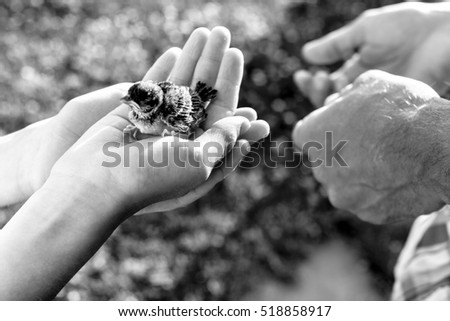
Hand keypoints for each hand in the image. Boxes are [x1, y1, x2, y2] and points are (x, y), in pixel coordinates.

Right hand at [49, 27, 268, 217]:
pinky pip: (153, 86)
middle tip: (224, 34)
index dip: (231, 84)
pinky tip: (176, 50)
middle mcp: (181, 135)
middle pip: (203, 94)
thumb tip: (245, 123)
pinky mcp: (135, 113)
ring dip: (192, 58)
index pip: (222, 113)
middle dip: (213, 64)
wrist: (98, 182)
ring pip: (179, 84)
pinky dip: (164, 68)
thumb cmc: (153, 177)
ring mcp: (157, 122)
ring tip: (204, 32)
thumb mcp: (199, 160)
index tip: (236, 57)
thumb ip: (222, 138)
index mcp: (200, 149)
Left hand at [293, 70, 449, 223]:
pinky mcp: (366, 213)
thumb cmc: (400, 110)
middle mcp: (319, 169)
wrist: (435, 148)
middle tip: (372, 142)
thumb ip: (346, 94)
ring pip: (346, 184)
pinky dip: (380, 192)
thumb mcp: (371, 83)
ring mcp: (342, 195)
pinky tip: (400, 177)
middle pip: (325, 160)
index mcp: (312, 135)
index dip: (325, 128)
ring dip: (361, 175)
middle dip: (342, 152)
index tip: (342, 126)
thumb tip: (338, 100)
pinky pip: (368, 201)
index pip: (305, 134)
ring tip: (390, 160)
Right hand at [294, 2, 449, 106]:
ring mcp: (374, 99)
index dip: (311, 82)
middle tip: (317, 79)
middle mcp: (362, 87)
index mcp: (356, 68)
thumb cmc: (405, 27)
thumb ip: (336, 45)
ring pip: (343, 112)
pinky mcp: (387, 109)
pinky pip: (361, 119)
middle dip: (317, 92)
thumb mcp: (364, 30)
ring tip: (331, 89)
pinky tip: (345, 105)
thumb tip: (306, 54)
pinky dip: (348, 115)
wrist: (441, 36)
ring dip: (330, 103)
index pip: (327, 82)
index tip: (302, 75)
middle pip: (330, 100)